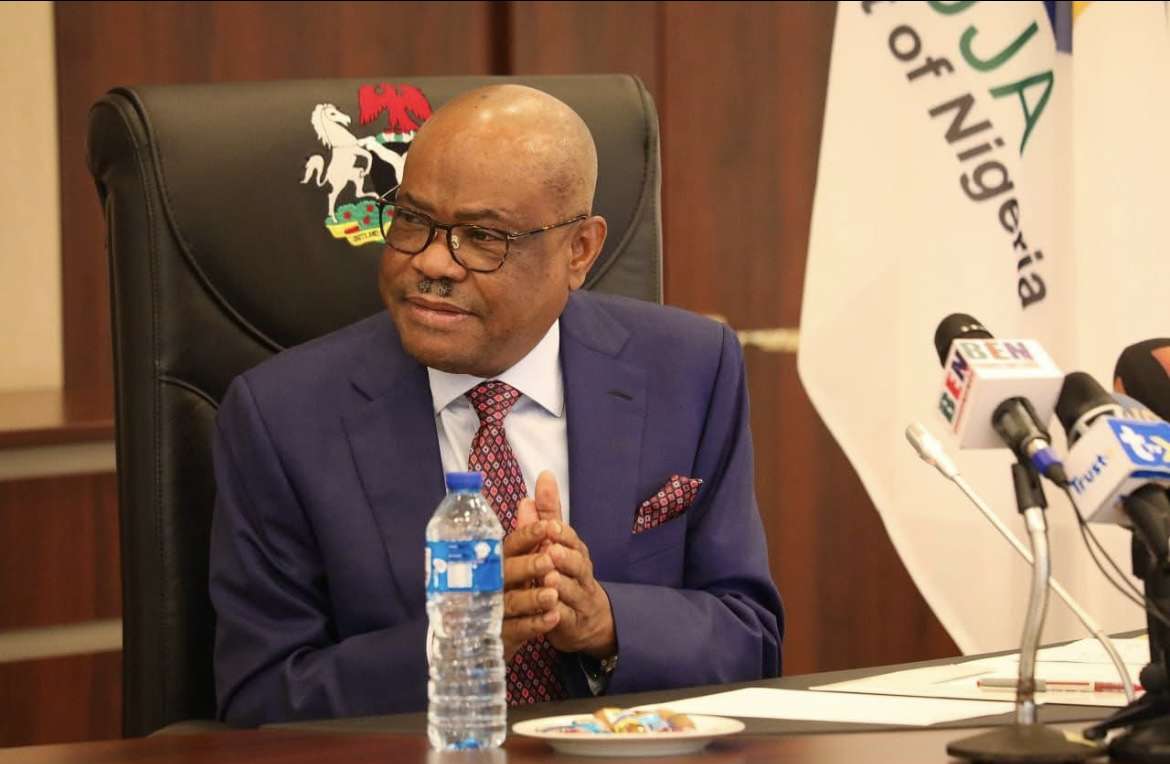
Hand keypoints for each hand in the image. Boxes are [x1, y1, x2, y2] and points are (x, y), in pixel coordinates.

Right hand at [500, 518, 559, 660]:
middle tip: (549, 560)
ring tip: (553, 593)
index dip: (528, 535)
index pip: (510, 544)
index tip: (548, 526)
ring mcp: (493, 609)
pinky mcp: (499, 635)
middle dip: (528, 565)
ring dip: (532, 597)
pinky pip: (516, 629)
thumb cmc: (511, 586)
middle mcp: (492, 582)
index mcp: (499, 560)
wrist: (493, 632)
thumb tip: (539, 486)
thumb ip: (535, 524)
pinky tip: (553, 617)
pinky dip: (534, 623)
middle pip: (506, 572)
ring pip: (511, 601)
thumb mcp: (525, 555)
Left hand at [517, 472, 616, 658]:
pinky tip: (549, 612)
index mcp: (575, 552)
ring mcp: (579, 599)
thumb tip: (528, 495)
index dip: (561, 532)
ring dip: (561, 585)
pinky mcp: (572, 624)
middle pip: (577, 563)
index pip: (571, 539)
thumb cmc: (567, 576)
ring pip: (572, 590)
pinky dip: (557, 616)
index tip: (549, 525)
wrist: (588, 620)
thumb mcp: (556, 547)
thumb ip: (544, 523)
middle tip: (550, 550)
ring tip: (549, 579)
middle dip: (564, 556)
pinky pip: (566, 619)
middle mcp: (581, 573)